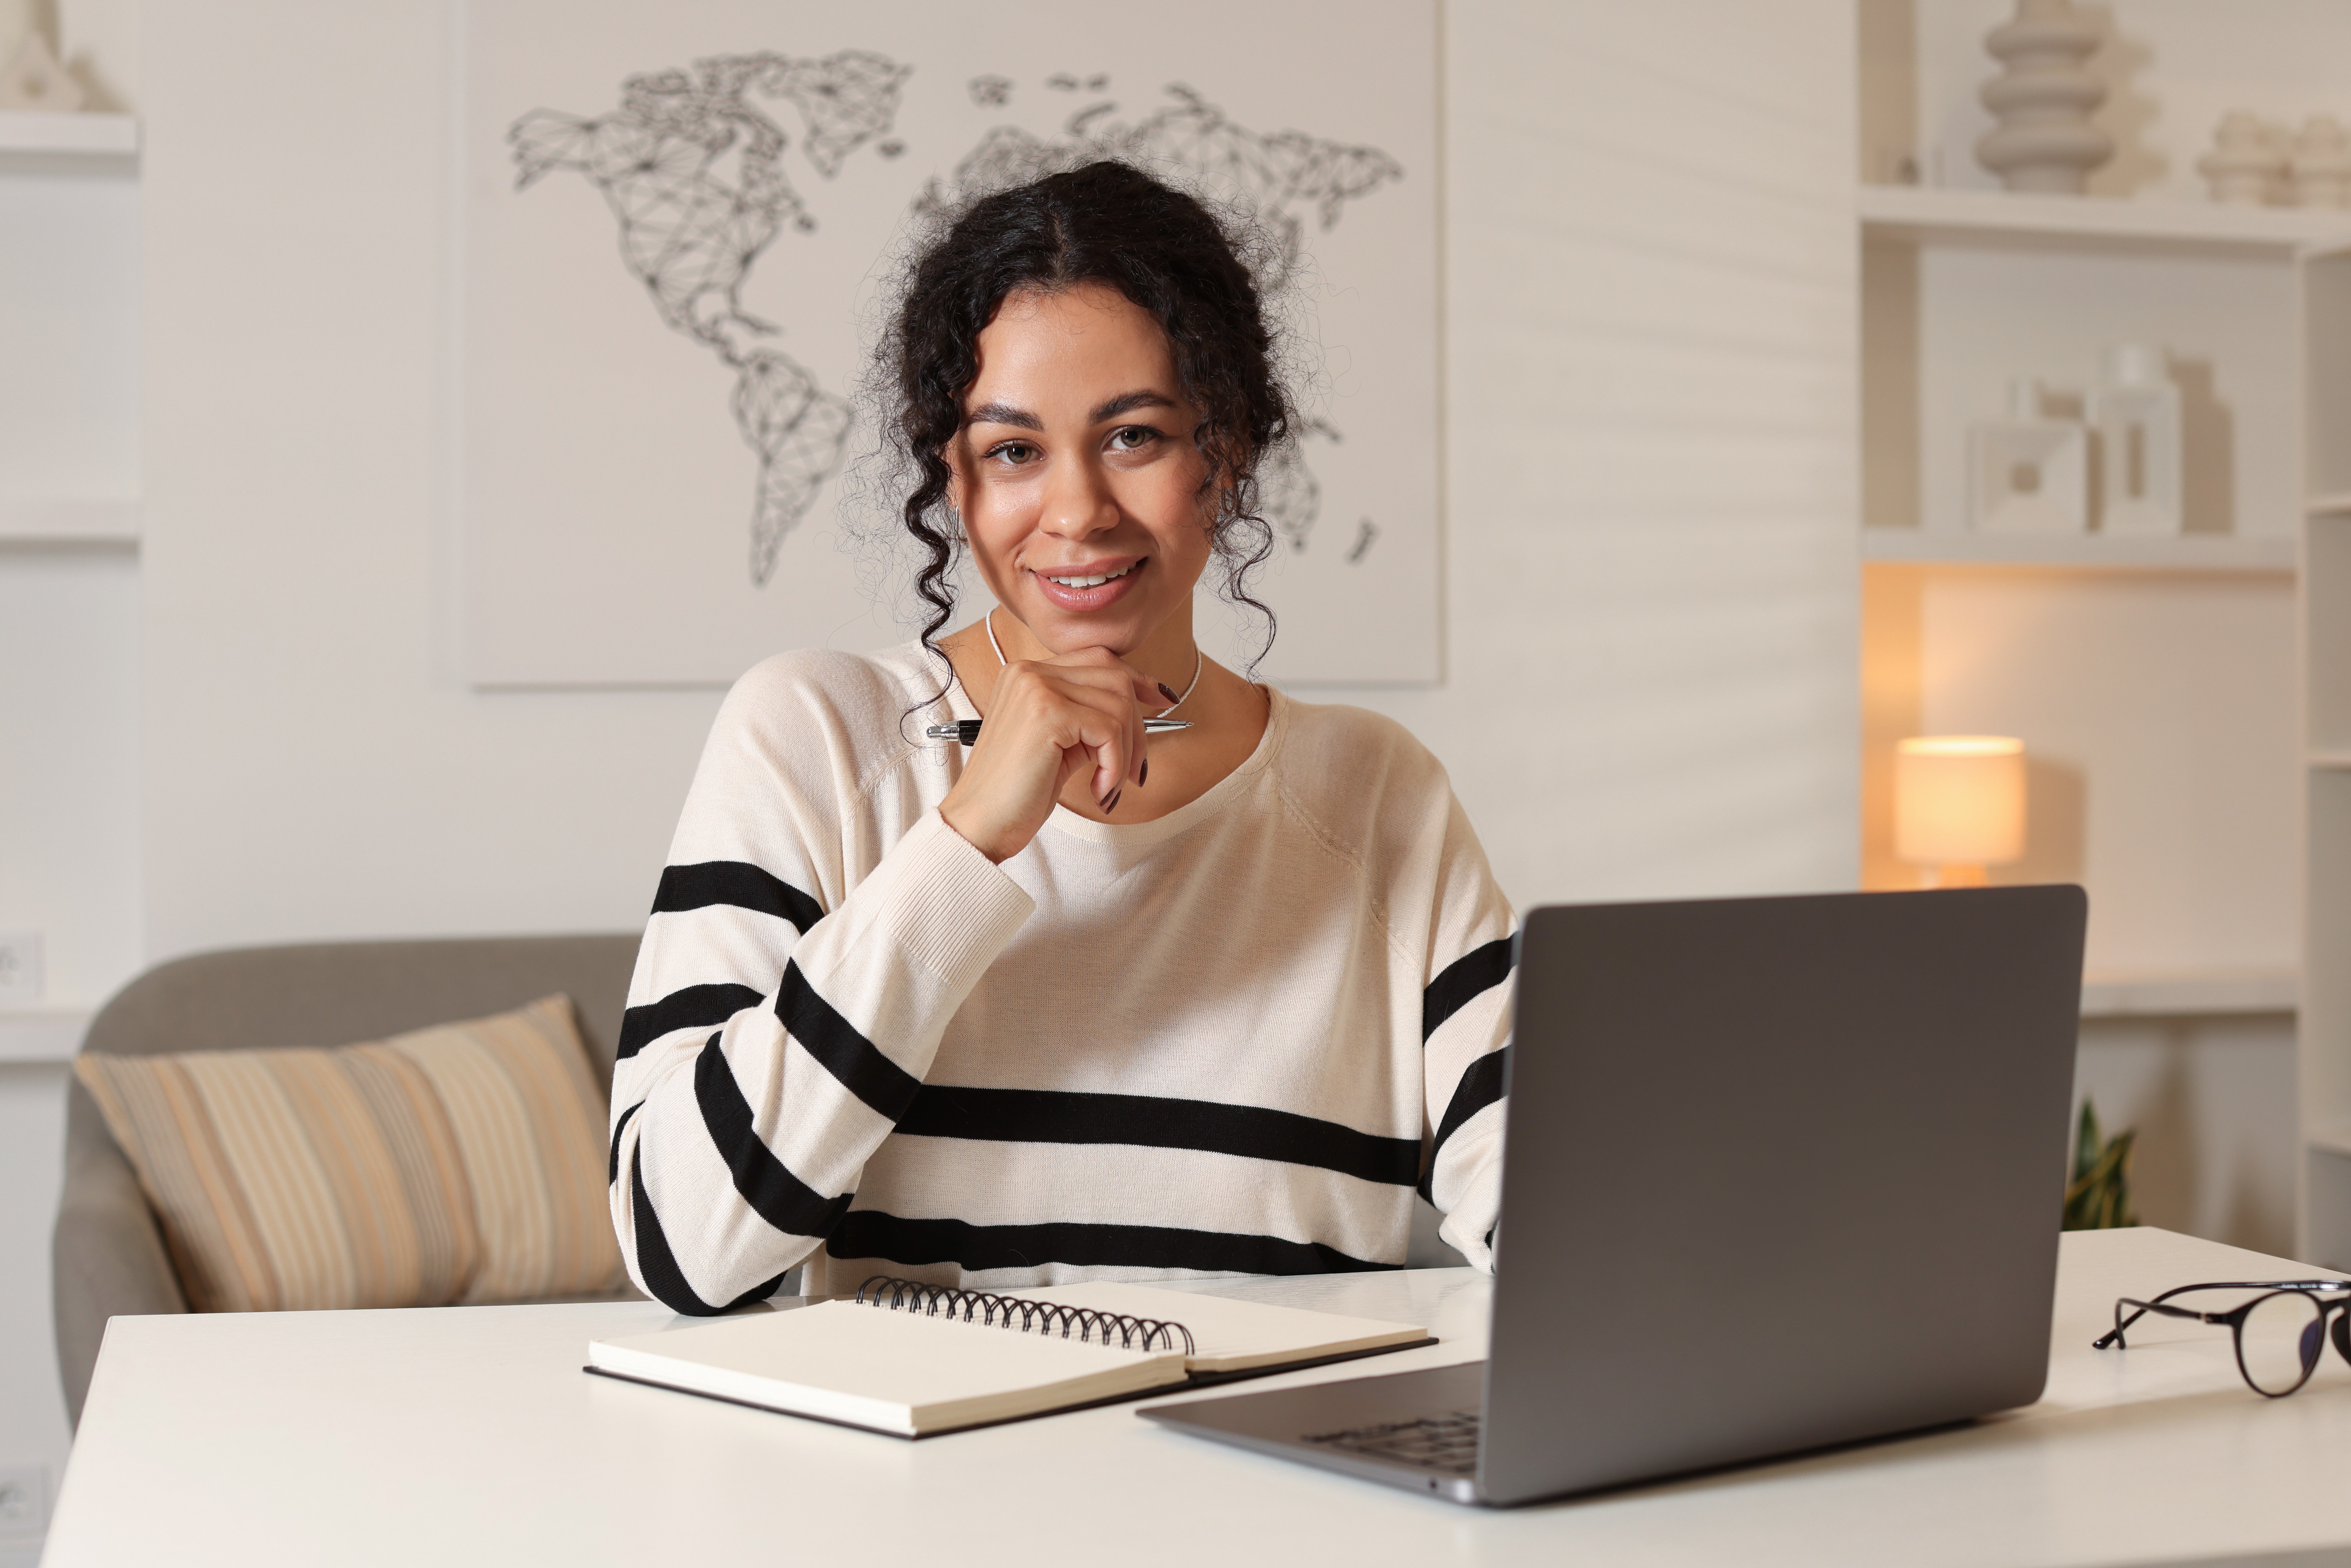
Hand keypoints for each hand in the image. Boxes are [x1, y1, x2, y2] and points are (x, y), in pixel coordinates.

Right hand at [939, 647, 1163, 862]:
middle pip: (1115, 678)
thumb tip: (1142, 704)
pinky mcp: (1048, 713)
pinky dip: (1115, 765)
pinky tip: (1100, 791)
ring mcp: (1037, 688)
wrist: (979, 824)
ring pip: (1118, 705)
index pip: (1098, 660)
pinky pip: (1110, 731)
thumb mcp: (1058, 743)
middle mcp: (1029, 672)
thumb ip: (1087, 717)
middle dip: (1138, 726)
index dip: (1137, 679)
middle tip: (1134, 769)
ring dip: (1128, 752)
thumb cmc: (1016, 792)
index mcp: (1027, 674)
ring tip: (1110, 785)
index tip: (1162, 700)